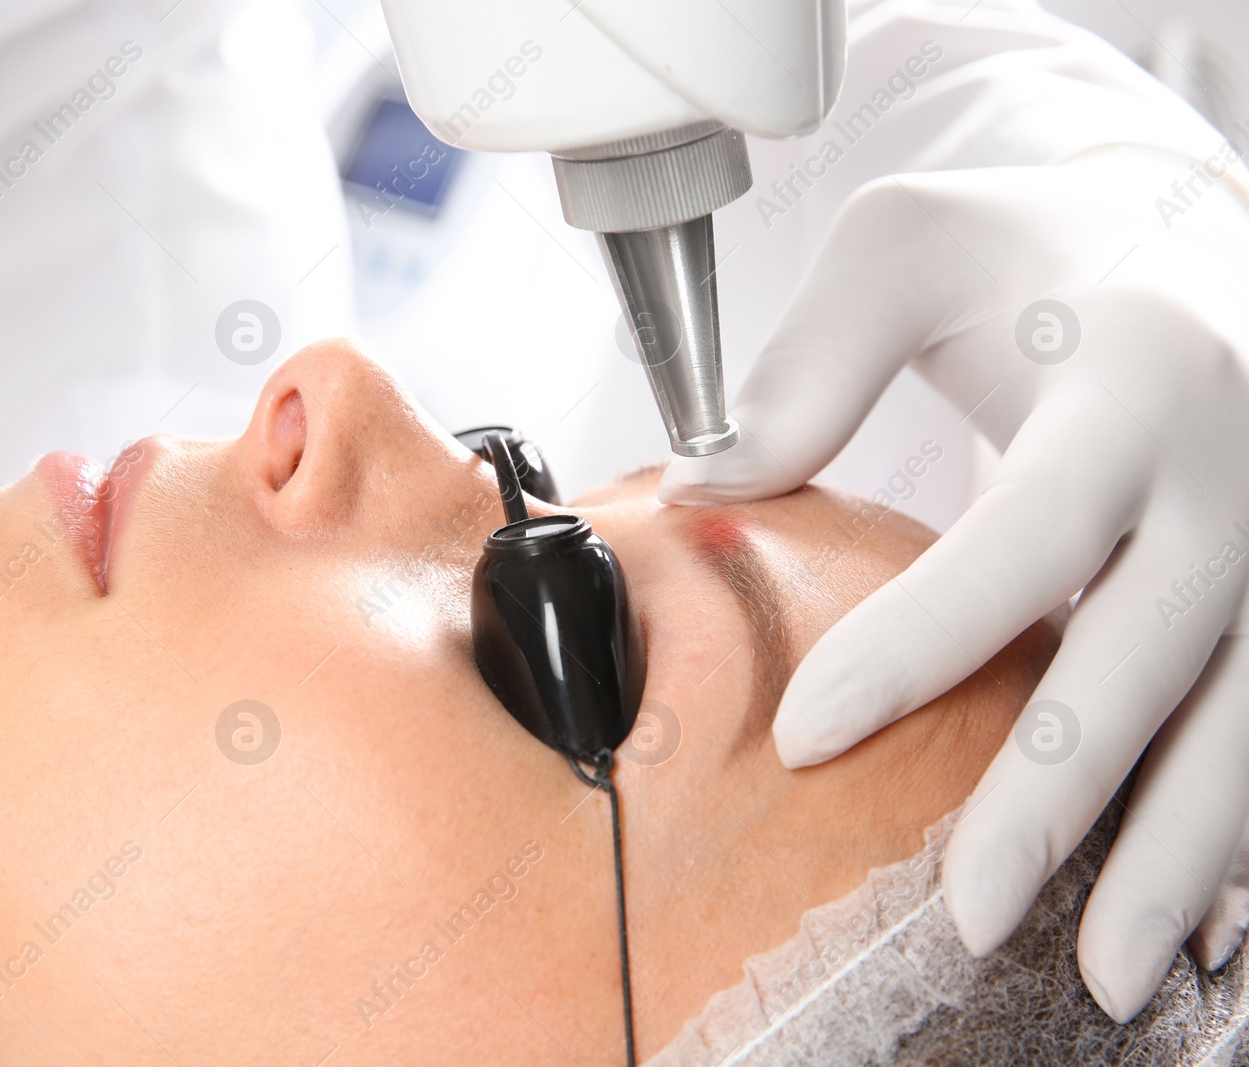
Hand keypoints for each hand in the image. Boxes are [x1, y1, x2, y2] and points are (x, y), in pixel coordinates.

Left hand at [662, 148, 1248, 1020]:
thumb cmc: (1043, 247)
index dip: (918, 645)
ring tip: (1109, 975)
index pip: (1022, 538)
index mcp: (1132, 386)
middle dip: (1060, 797)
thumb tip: (703, 488)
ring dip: (1183, 857)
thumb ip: (810, 364)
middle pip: (1149, 657)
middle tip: (970, 913)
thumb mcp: (912, 246)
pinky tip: (1211, 931)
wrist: (1197, 236)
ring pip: (1246, 720)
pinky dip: (1247, 835)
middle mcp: (1232, 472)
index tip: (805, 738)